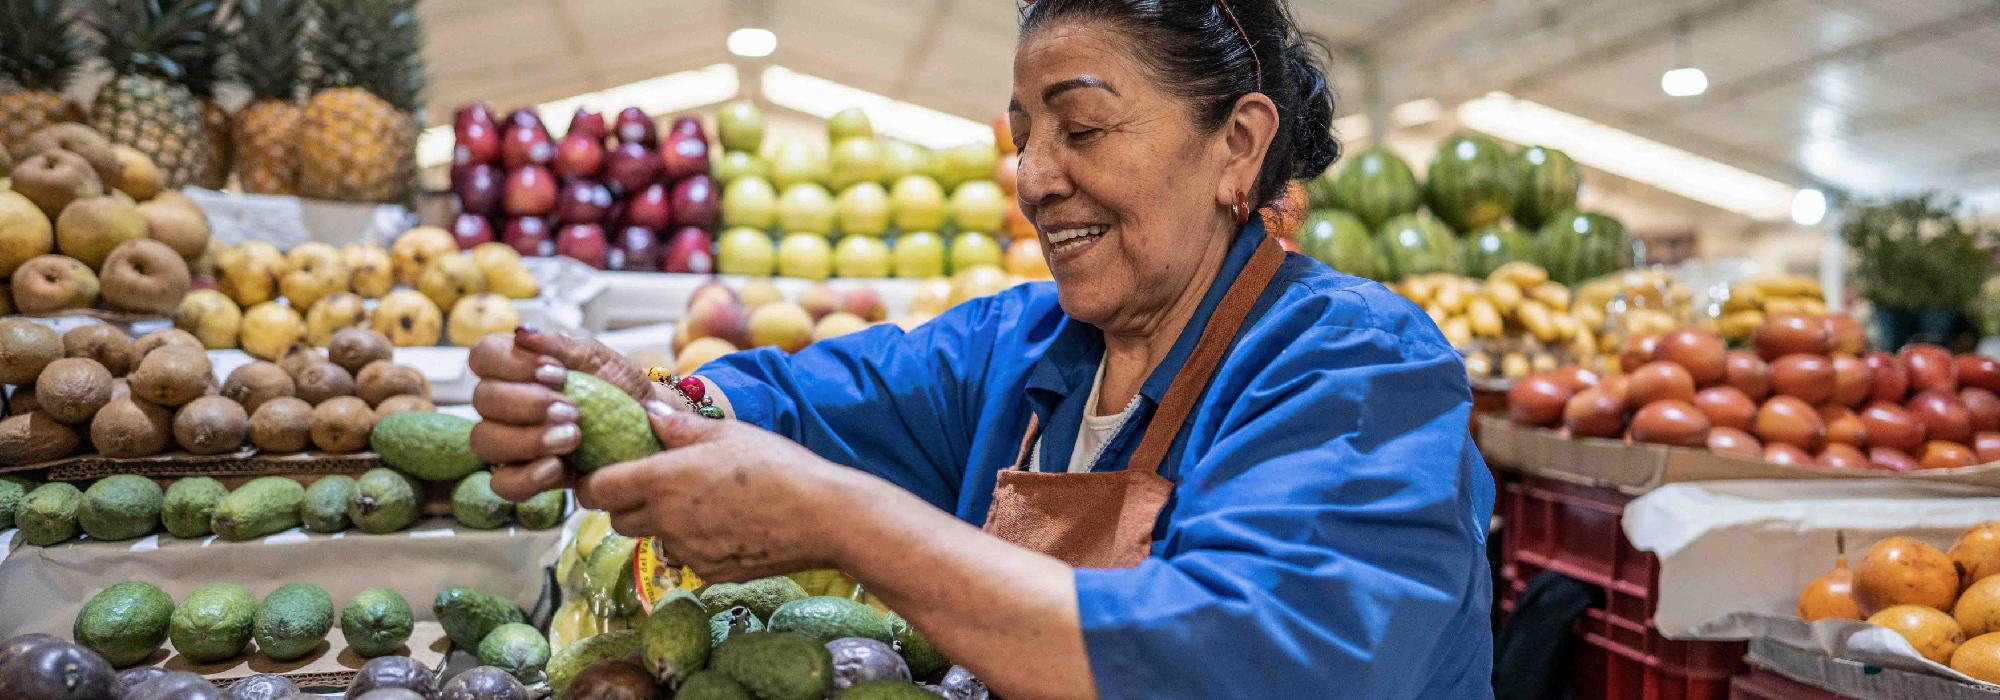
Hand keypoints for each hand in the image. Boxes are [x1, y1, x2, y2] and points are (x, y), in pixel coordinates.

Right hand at [468, 327, 654, 500]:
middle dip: (528, 403)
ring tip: (573, 437)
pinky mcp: (522, 477)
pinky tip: (556, 466)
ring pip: (485, 441)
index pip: (483, 356)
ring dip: (528, 439)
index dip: (511, 364)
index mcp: (514, 368)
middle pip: (483, 399)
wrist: (649, 430)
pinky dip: (526, 476)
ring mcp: (508, 442)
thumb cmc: (619, 390)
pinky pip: (502, 483)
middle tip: (572, 410)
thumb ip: (560, 345)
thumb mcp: (598, 359)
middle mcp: (503, 404)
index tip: (556, 373)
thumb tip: (523, 332)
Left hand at [576, 402, 862, 582]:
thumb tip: (647, 413)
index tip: (602, 475)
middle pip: (617, 520)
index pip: (598, 490)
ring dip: (664, 523)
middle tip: (651, 485)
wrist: (821, 517)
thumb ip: (677, 427)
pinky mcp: (709, 572)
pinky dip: (696, 542)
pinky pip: (687, 556)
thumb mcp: (727, 433)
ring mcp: (686, 551)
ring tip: (702, 502)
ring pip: (655, 539)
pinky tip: (728, 524)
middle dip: (625, 505)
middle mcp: (666, 520)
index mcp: (662, 480)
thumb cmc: (776, 465)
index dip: (593, 483)